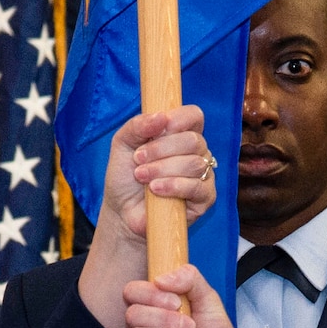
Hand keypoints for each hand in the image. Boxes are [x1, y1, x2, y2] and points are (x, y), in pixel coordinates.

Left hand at [99, 105, 216, 239]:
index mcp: (180, 134)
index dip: (178, 119)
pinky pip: (197, 186)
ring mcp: (204, 175)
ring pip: (194, 163)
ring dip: (162, 169)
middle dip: (161, 149)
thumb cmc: (125, 177)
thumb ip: (137, 126)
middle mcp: (196, 152)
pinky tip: (155, 190)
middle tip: (138, 159)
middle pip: (193, 140)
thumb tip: (160, 117)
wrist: (122, 211)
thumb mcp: (122, 144)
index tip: (156, 130)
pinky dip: (173, 186)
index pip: (193, 116)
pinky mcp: (205, 198)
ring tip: (142, 177)